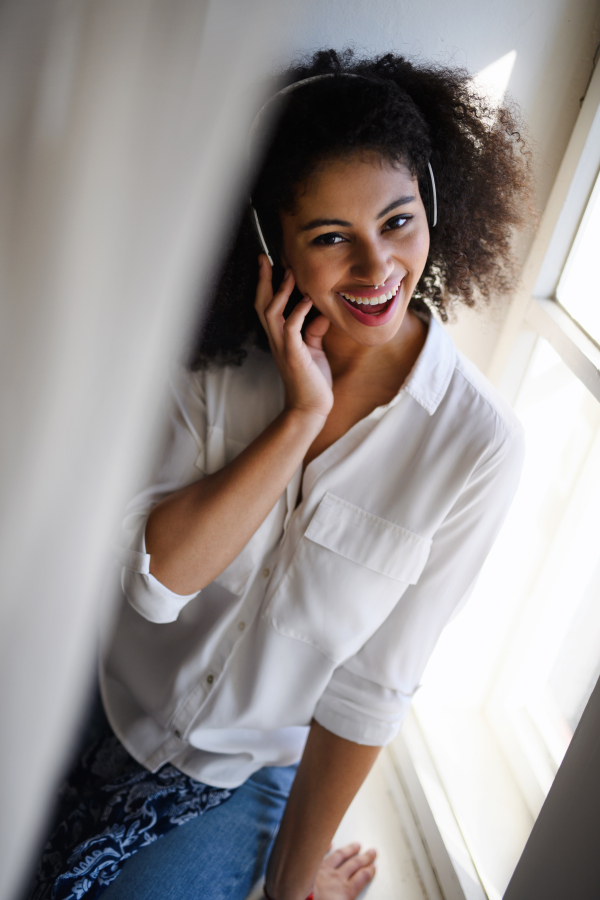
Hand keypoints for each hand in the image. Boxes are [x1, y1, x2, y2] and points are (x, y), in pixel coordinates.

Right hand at [255, 255, 332, 420]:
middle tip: (265, 258)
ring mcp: (283, 346)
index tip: (269, 263)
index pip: (267, 305)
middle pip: (262, 303)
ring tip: (289, 273)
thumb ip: (314, 329)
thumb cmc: (313, 380)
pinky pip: (291, 327)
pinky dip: (298, 311)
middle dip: (263, 280)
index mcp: (280, 336)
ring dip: (280, 291)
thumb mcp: (314, 349)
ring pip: (271, 312)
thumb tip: (320, 312)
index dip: (266, 284)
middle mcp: (277, 338)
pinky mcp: (293, 354)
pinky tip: (307, 299)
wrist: (312, 407)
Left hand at [314, 844, 376, 899]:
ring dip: (349, 850)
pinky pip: (319, 853)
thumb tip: (351, 897)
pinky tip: (330, 843)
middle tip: (372, 852)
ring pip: (339, 856)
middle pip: (354, 865)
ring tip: (356, 845)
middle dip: (365, 858)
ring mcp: (322, 870)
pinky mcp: (309, 866)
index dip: (369, 872)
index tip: (374, 867)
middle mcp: (336, 878)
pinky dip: (326, 846)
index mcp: (345, 892)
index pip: (362, 878)